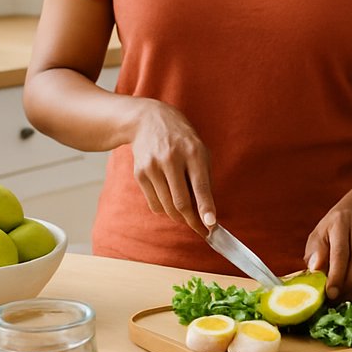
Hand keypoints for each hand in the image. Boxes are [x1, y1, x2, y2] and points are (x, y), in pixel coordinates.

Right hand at [128, 98, 215, 234]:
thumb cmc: (181, 140)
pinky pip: (154, 203)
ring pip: (166, 206)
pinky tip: (170, 203)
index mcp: (193, 152)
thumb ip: (204, 178)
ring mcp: (153, 167)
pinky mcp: (140, 173)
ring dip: (179, 218)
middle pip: (180, 201)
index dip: (206, 208)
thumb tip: (207, 210)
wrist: (148, 121)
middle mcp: (171, 159)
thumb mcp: (200, 151)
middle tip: (202, 230)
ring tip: (188, 217)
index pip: (200, 186)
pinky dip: (165, 210)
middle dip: (192, 221)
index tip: (211, 225)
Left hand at [304, 207, 351, 301]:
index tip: (330, 293)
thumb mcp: (318, 236)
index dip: (336, 275)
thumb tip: (315, 270)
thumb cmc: (331, 229)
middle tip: (336, 299)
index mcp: (338, 222)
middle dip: (346, 283)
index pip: (339, 252)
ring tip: (346, 297)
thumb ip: (315, 254)